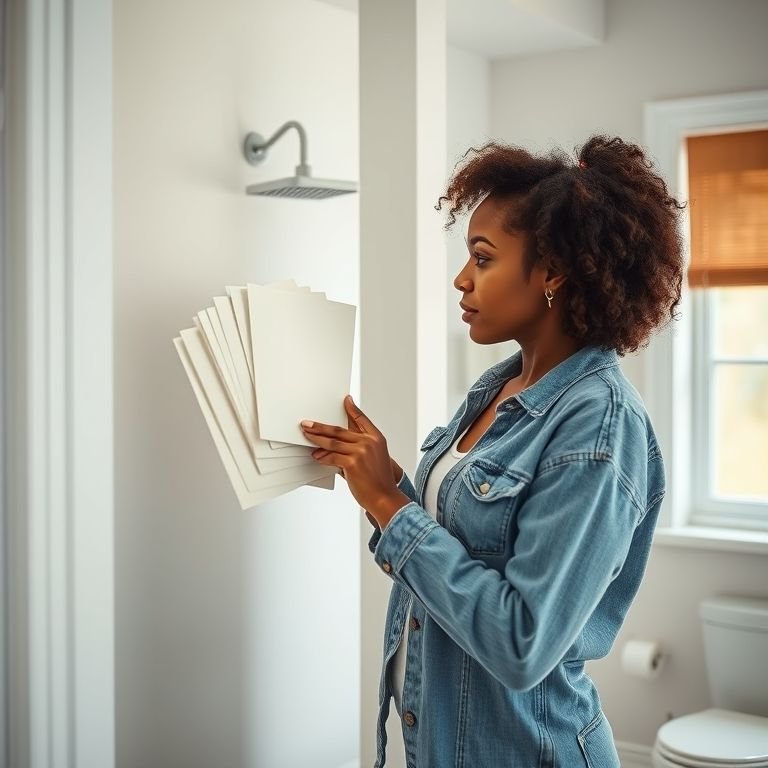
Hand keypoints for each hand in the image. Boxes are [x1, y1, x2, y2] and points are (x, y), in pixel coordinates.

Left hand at [300, 396, 409, 528]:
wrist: (385, 497)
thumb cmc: (379, 481)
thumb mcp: (374, 458)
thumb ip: (358, 448)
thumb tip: (334, 445)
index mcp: (376, 438)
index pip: (361, 419)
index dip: (352, 409)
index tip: (346, 400)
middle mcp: (369, 442)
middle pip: (339, 430)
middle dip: (321, 426)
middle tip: (308, 424)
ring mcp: (361, 452)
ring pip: (332, 442)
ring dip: (317, 438)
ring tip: (307, 435)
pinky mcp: (352, 463)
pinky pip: (332, 457)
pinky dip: (322, 457)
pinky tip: (316, 456)